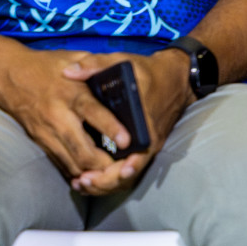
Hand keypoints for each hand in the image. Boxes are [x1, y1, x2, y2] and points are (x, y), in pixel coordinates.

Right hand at [0, 44, 132, 180]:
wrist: (7, 75)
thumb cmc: (45, 66)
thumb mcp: (73, 57)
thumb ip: (97, 66)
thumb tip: (121, 73)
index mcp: (71, 93)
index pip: (93, 113)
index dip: (111, 128)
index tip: (127, 141)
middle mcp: (58, 117)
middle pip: (82, 149)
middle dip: (103, 163)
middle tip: (124, 167)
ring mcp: (47, 133)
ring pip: (71, 162)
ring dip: (91, 172)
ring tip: (110, 175)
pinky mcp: (41, 142)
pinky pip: (60, 163)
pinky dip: (76, 171)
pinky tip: (89, 175)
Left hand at [59, 49, 193, 195]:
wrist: (178, 77)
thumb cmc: (149, 71)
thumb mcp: (124, 62)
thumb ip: (95, 66)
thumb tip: (68, 72)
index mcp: (145, 122)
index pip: (138, 154)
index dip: (120, 170)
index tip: (99, 174)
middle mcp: (150, 139)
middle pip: (130, 172)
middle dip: (106, 182)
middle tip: (82, 181)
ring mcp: (149, 145)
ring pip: (129, 175)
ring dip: (106, 182)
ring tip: (82, 183)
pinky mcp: (145, 147)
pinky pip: (129, 168)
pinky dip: (112, 176)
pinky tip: (92, 178)